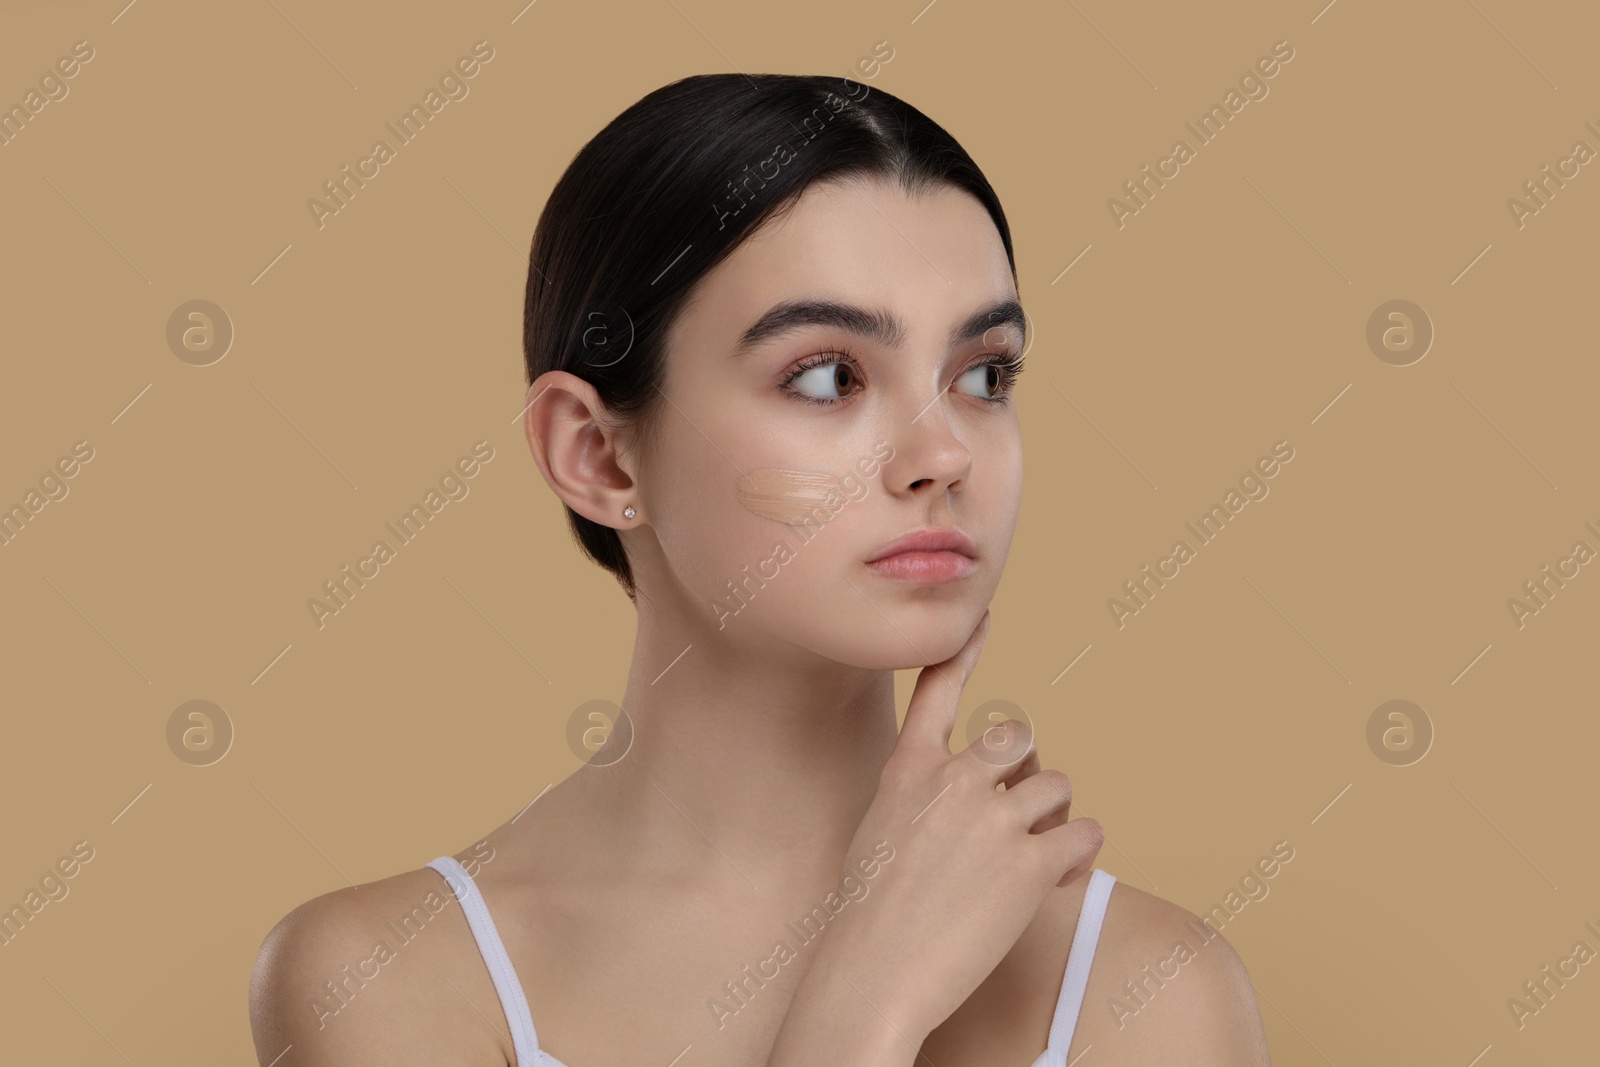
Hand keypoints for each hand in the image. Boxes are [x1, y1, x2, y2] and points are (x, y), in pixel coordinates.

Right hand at [805, 609, 1103, 1041]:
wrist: (874, 972)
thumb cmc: (869, 915)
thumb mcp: (879, 831)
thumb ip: (921, 798)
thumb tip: (968, 794)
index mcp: (908, 769)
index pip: (938, 690)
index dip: (964, 650)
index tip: (981, 617)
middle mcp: (953, 779)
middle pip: (1018, 735)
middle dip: (1027, 768)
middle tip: (1020, 810)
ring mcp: (993, 817)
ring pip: (1057, 785)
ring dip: (1055, 817)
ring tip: (1036, 857)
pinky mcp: (1030, 862)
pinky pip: (1084, 834)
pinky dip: (1080, 854)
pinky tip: (1058, 877)